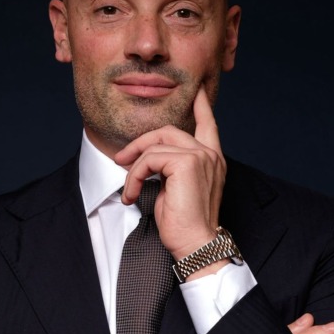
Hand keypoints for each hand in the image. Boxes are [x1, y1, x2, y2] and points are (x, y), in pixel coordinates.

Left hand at [113, 87, 226, 262]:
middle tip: (121, 159)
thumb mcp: (176, 189)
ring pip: (155, 146)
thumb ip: (170, 168)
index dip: (201, 105)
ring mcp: (200, 156)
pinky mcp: (186, 163)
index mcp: (212, 159)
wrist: (195, 244)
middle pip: (169, 130)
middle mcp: (209, 154)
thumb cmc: (184, 224)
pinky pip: (149, 159)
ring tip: (128, 189)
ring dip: (134, 168)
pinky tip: (132, 194)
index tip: (198, 90)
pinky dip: (135, 176)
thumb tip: (146, 161)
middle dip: (141, 142)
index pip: (208, 123)